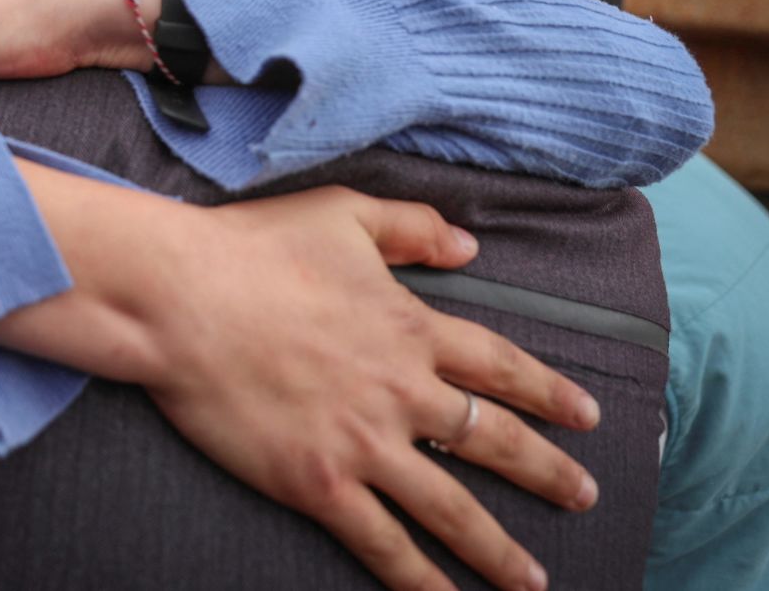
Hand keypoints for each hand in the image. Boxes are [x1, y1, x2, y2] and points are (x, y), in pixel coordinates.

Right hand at [0, 173, 594, 590]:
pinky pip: (383, 541)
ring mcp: (364, 442)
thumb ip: (412, 227)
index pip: (499, 368)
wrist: (181, 298)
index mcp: (410, 327)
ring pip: (452, 507)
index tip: (587, 416)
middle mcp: (401, 390)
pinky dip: (418, 578)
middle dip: (546, 474)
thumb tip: (470, 246)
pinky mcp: (318, 482)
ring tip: (531, 579)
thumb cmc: (252, 248)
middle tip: (582, 497)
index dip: (547, 392)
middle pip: (493, 443)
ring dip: (497, 548)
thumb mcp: (342, 213)